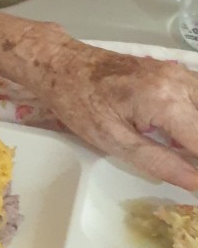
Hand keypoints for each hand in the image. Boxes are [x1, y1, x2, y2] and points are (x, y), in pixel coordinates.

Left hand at [29, 39, 197, 189]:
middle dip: (197, 150)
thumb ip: (160, 162)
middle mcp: (181, 82)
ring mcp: (180, 72)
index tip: (195, 182)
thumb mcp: (114, 141)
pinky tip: (180, 136)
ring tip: (181, 152)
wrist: (62, 64)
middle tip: (182, 163)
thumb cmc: (80, 103)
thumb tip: (196, 183)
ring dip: (195, 134)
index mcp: (166, 102)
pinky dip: (194, 118)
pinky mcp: (176, 70)